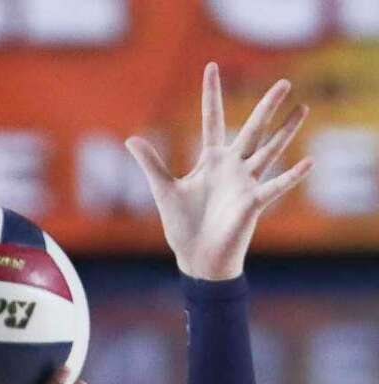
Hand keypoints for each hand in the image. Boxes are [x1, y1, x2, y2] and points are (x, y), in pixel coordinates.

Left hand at [127, 63, 311, 280]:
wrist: (197, 260)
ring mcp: (245, 183)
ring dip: (286, 131)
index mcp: (211, 160)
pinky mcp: (252, 203)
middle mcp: (233, 167)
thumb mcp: (164, 191)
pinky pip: (276, 187)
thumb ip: (152, 164)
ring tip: (304, 108)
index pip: (213, 119)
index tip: (211, 67)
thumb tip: (130, 139)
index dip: (211, 94)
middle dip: (267, 106)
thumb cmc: (183, 228)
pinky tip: (308, 162)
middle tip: (283, 82)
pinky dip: (292, 176)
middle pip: (253, 129)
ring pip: (270, 150)